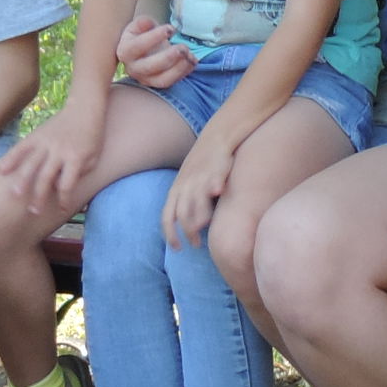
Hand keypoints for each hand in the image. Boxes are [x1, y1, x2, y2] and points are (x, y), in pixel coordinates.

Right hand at [0, 103, 104, 224]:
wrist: (84, 109)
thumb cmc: (92, 136)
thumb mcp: (94, 157)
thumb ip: (81, 173)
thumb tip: (62, 187)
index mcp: (76, 158)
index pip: (67, 184)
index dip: (64, 199)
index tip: (61, 209)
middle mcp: (59, 151)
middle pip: (46, 177)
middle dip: (40, 196)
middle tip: (34, 211)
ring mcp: (46, 143)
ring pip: (31, 163)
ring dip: (23, 180)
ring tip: (15, 195)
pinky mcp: (37, 135)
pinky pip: (21, 148)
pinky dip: (11, 159)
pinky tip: (1, 171)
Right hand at [115, 15, 197, 90]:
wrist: (144, 50)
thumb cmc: (142, 35)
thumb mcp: (140, 26)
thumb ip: (142, 23)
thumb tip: (148, 22)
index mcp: (125, 51)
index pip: (138, 46)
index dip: (154, 37)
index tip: (170, 29)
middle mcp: (133, 68)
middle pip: (150, 67)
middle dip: (168, 57)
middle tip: (182, 47)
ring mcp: (145, 79)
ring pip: (162, 80)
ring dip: (179, 68)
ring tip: (189, 54)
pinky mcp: (157, 84)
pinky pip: (172, 82)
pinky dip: (184, 72)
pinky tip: (193, 60)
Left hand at [162, 129, 235, 249]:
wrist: (216, 138)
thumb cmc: (202, 167)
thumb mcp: (186, 185)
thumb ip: (185, 204)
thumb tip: (189, 227)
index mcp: (176, 191)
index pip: (167, 217)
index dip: (170, 234)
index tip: (177, 248)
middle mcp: (185, 186)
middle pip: (182, 212)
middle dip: (187, 231)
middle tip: (195, 245)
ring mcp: (200, 177)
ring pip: (196, 199)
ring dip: (200, 215)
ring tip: (205, 229)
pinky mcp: (216, 169)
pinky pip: (214, 177)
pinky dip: (215, 184)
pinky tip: (218, 192)